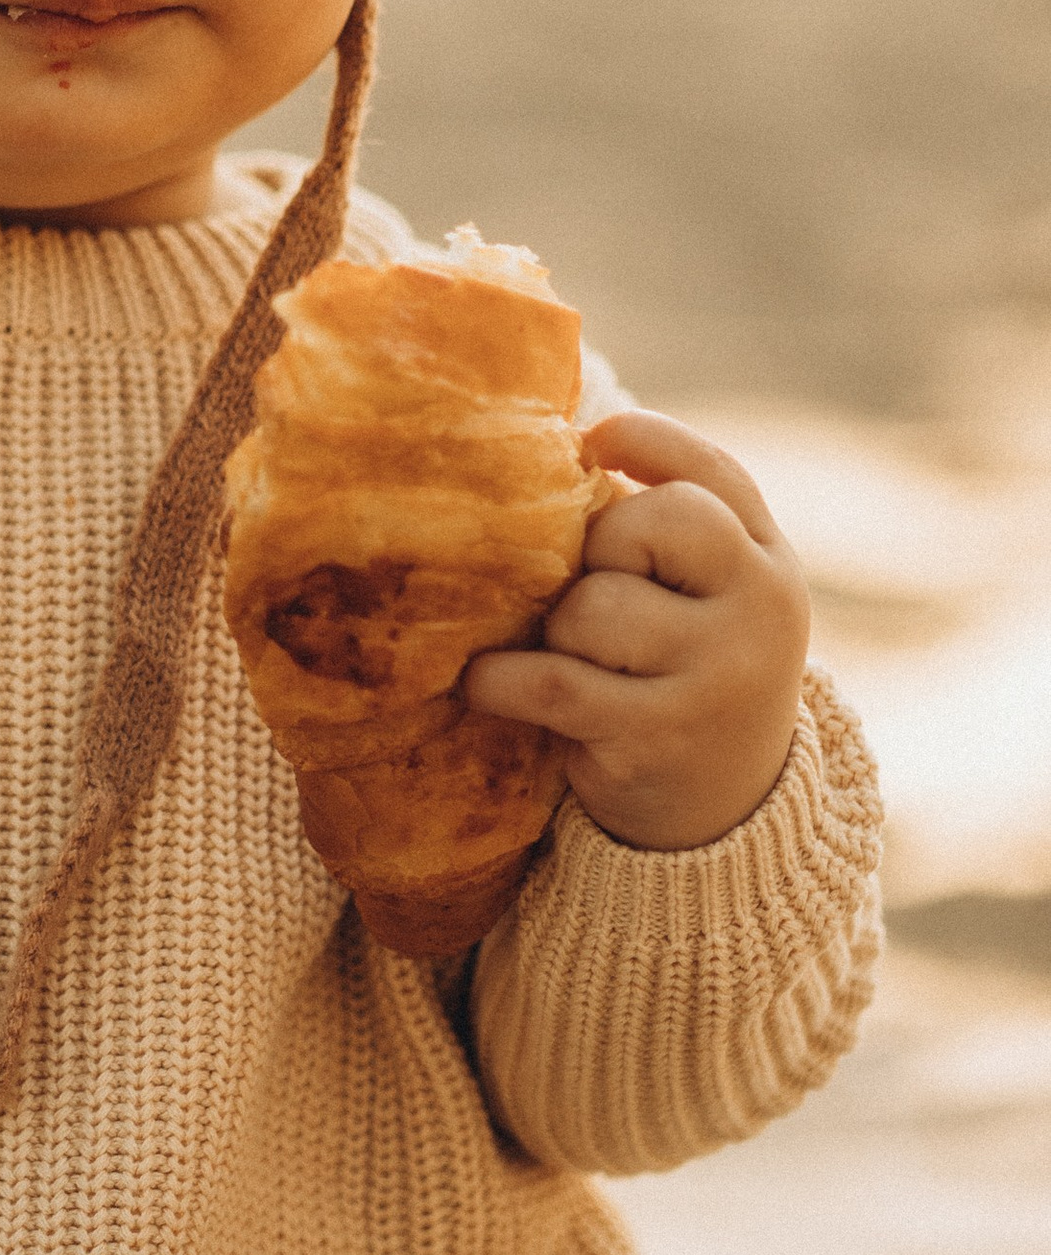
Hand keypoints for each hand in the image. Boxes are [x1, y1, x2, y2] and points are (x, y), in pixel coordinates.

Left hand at [462, 413, 811, 851]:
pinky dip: (504, 680)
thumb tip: (557, 443)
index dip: (650, 441)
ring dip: (557, 628)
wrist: (726, 813)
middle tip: (587, 591)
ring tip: (563, 653)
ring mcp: (720, 674)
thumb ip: (661, 526)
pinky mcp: (664, 735)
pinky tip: (486, 683)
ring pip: (595, 606)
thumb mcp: (704, 596)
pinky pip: (559, 682)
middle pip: (652, 522)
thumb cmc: (683, 672)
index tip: (595, 441)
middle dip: (599, 547)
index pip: (715, 474)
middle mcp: (761, 607)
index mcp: (768, 559)